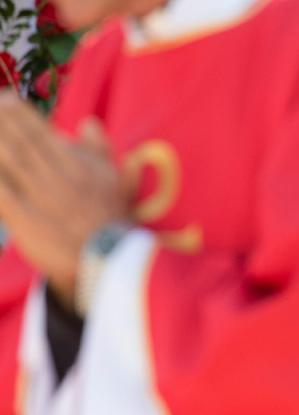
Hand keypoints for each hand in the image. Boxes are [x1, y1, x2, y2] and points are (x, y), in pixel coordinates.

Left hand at [0, 91, 128, 305]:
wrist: (108, 260)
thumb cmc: (111, 218)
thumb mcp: (116, 180)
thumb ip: (100, 150)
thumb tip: (88, 122)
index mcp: (77, 166)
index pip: (41, 132)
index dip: (19, 113)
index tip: (6, 100)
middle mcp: (56, 178)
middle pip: (19, 142)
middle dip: (1, 121)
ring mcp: (39, 198)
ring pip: (7, 160)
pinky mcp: (24, 219)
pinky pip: (0, 191)